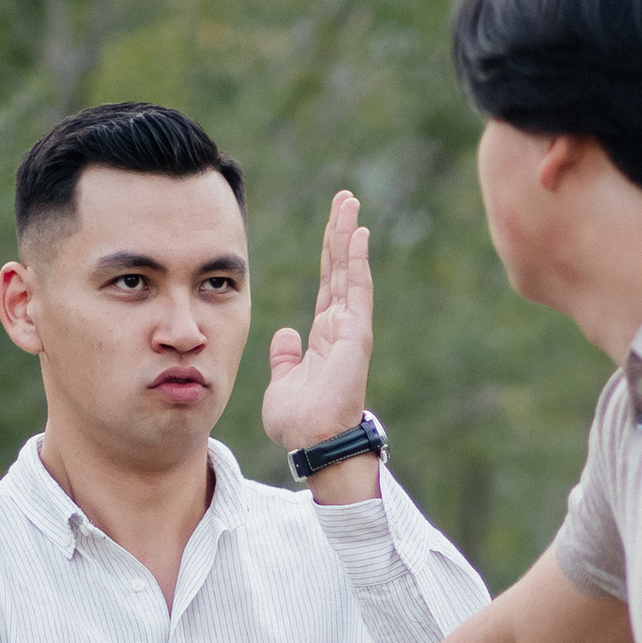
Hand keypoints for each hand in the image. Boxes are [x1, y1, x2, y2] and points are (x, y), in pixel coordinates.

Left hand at [261, 190, 374, 475]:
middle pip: (339, 269)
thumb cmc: (300, 422)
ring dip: (349, 236)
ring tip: (350, 203)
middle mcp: (340, 327)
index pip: (327, 283)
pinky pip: (356, 290)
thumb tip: (286, 333)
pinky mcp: (355, 335)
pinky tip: (358, 234)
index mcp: (323, 335)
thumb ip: (285, 355)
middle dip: (341, 232)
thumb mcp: (283, 381)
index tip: (333, 222)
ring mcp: (350, 329)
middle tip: (345, 198)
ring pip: (349, 272)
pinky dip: (357, 261)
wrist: (312, 443)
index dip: (329, 252)